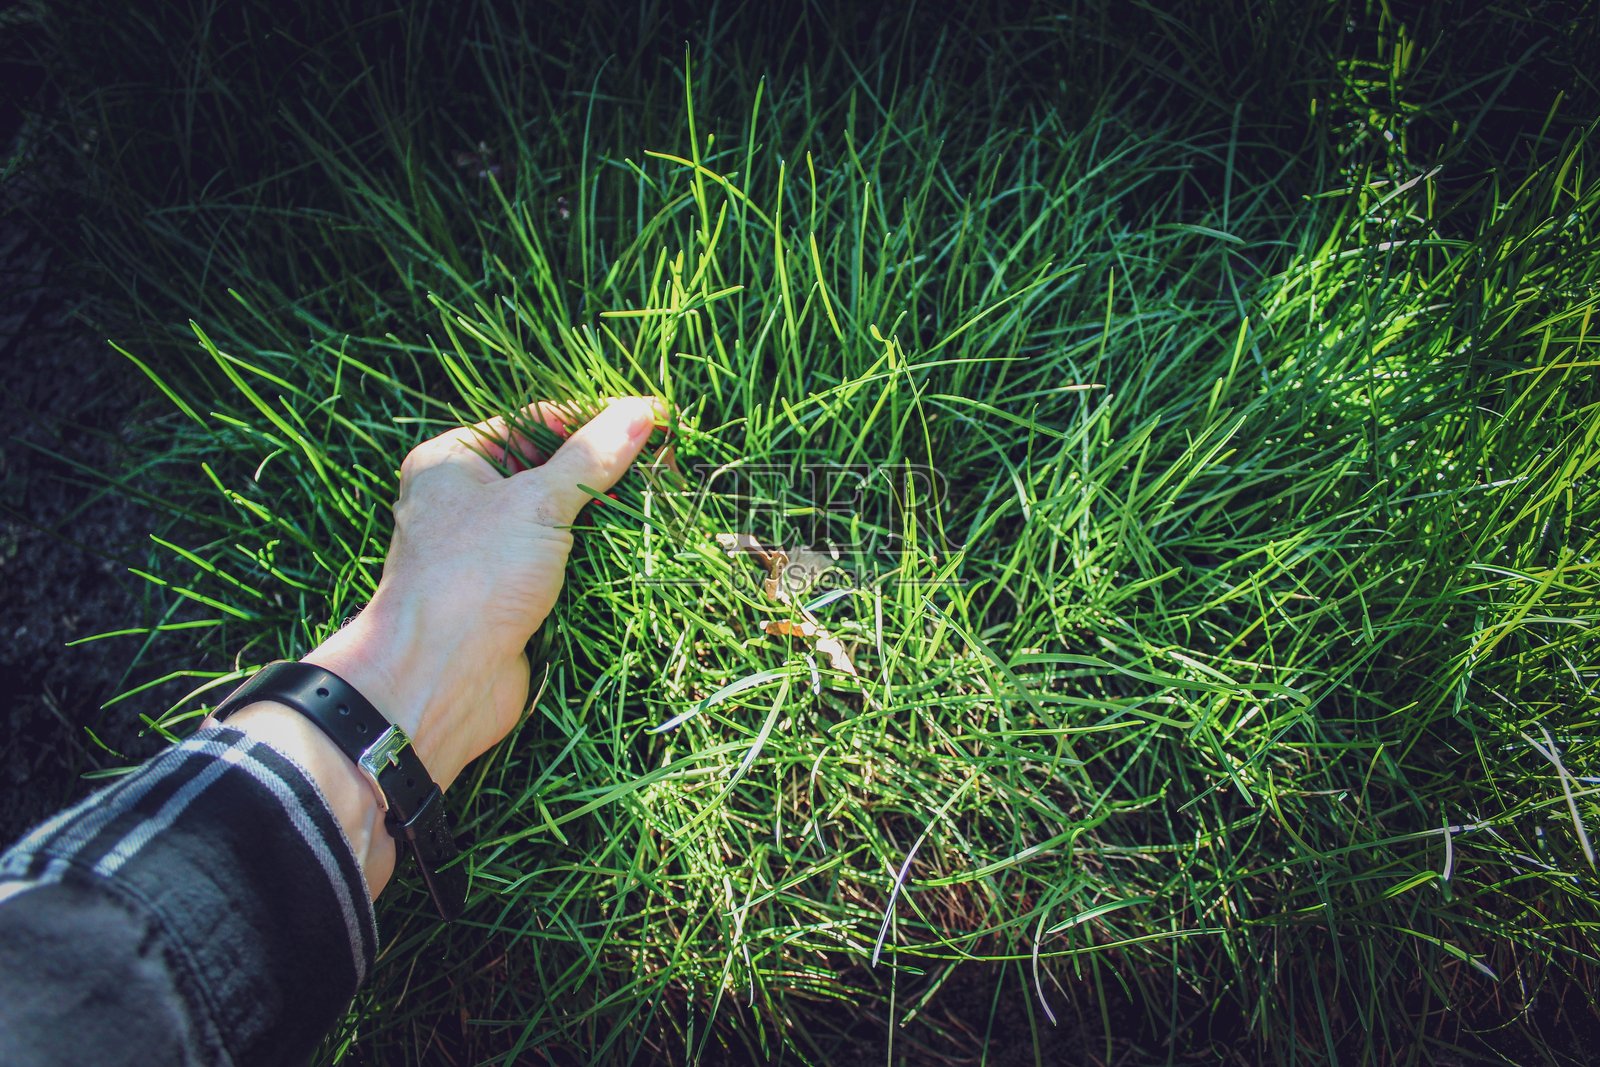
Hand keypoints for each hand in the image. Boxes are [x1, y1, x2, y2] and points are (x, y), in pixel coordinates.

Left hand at [223, 397, 659, 897]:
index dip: (594, 421)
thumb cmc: (474, 575)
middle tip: (665, 469)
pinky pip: (558, 562)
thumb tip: (642, 412)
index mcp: (454, 461)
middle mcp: (464, 500)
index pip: (535, 423)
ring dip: (603, 517)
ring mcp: (485, 550)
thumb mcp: (538, 503)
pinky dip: (592, 557)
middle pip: (547, 470)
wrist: (438, 678)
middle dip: (604, 471)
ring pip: (557, 519)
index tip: (652, 424)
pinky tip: (633, 551)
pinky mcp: (506, 594)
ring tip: (658, 506)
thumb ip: (591, 457)